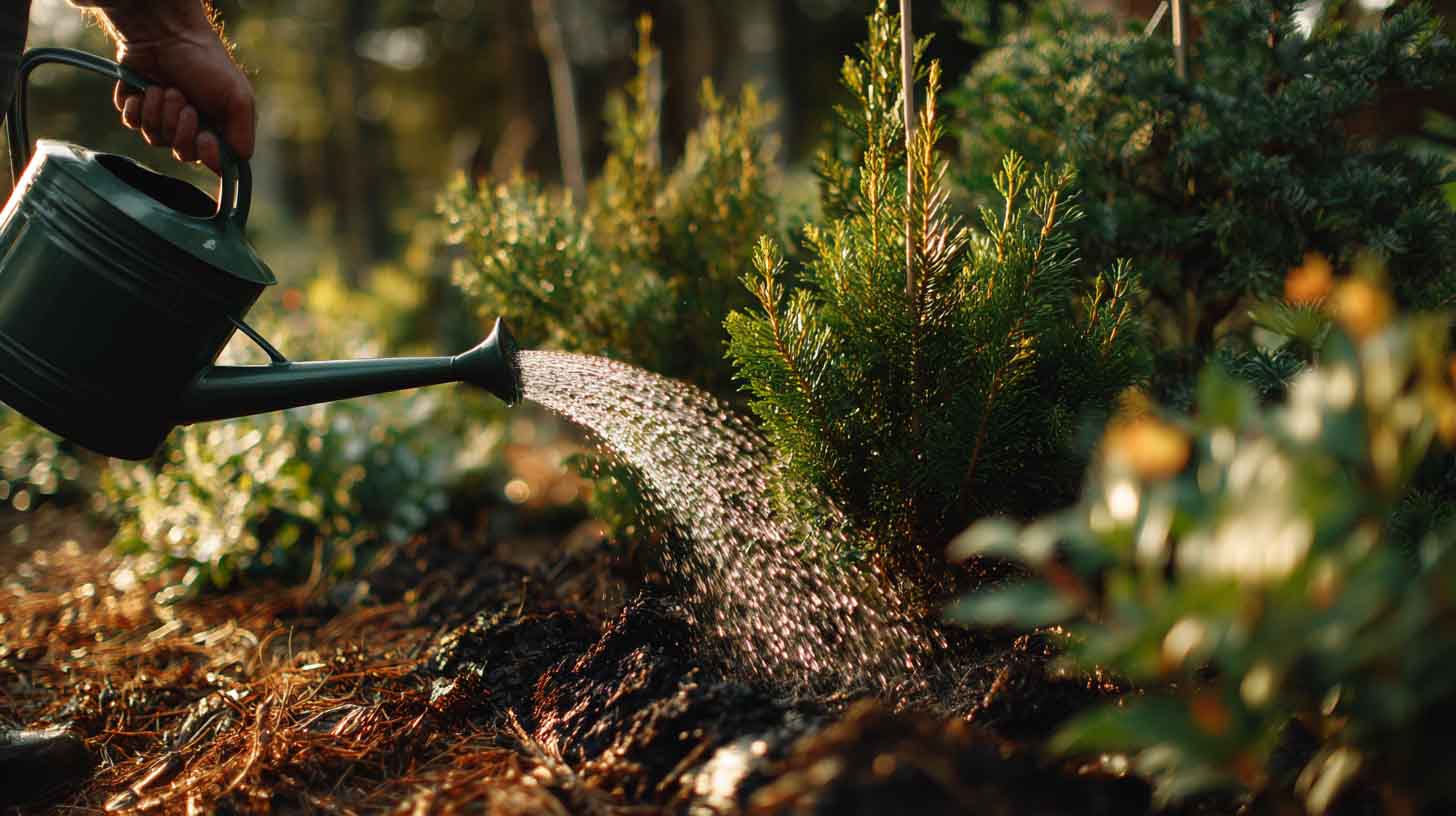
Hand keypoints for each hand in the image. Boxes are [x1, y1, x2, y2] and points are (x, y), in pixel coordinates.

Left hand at [96, 3, 254, 172]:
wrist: (166, 34)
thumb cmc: (207, 64)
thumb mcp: (238, 99)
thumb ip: (243, 135)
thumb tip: (237, 163)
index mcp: (219, 127)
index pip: (215, 162)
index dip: (208, 156)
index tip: (206, 138)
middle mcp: (192, 126)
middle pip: (183, 153)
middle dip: (180, 127)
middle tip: (183, 100)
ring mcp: (163, 118)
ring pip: (155, 139)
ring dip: (160, 112)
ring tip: (164, 88)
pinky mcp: (138, 107)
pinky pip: (132, 124)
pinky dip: (138, 108)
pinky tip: (146, 90)